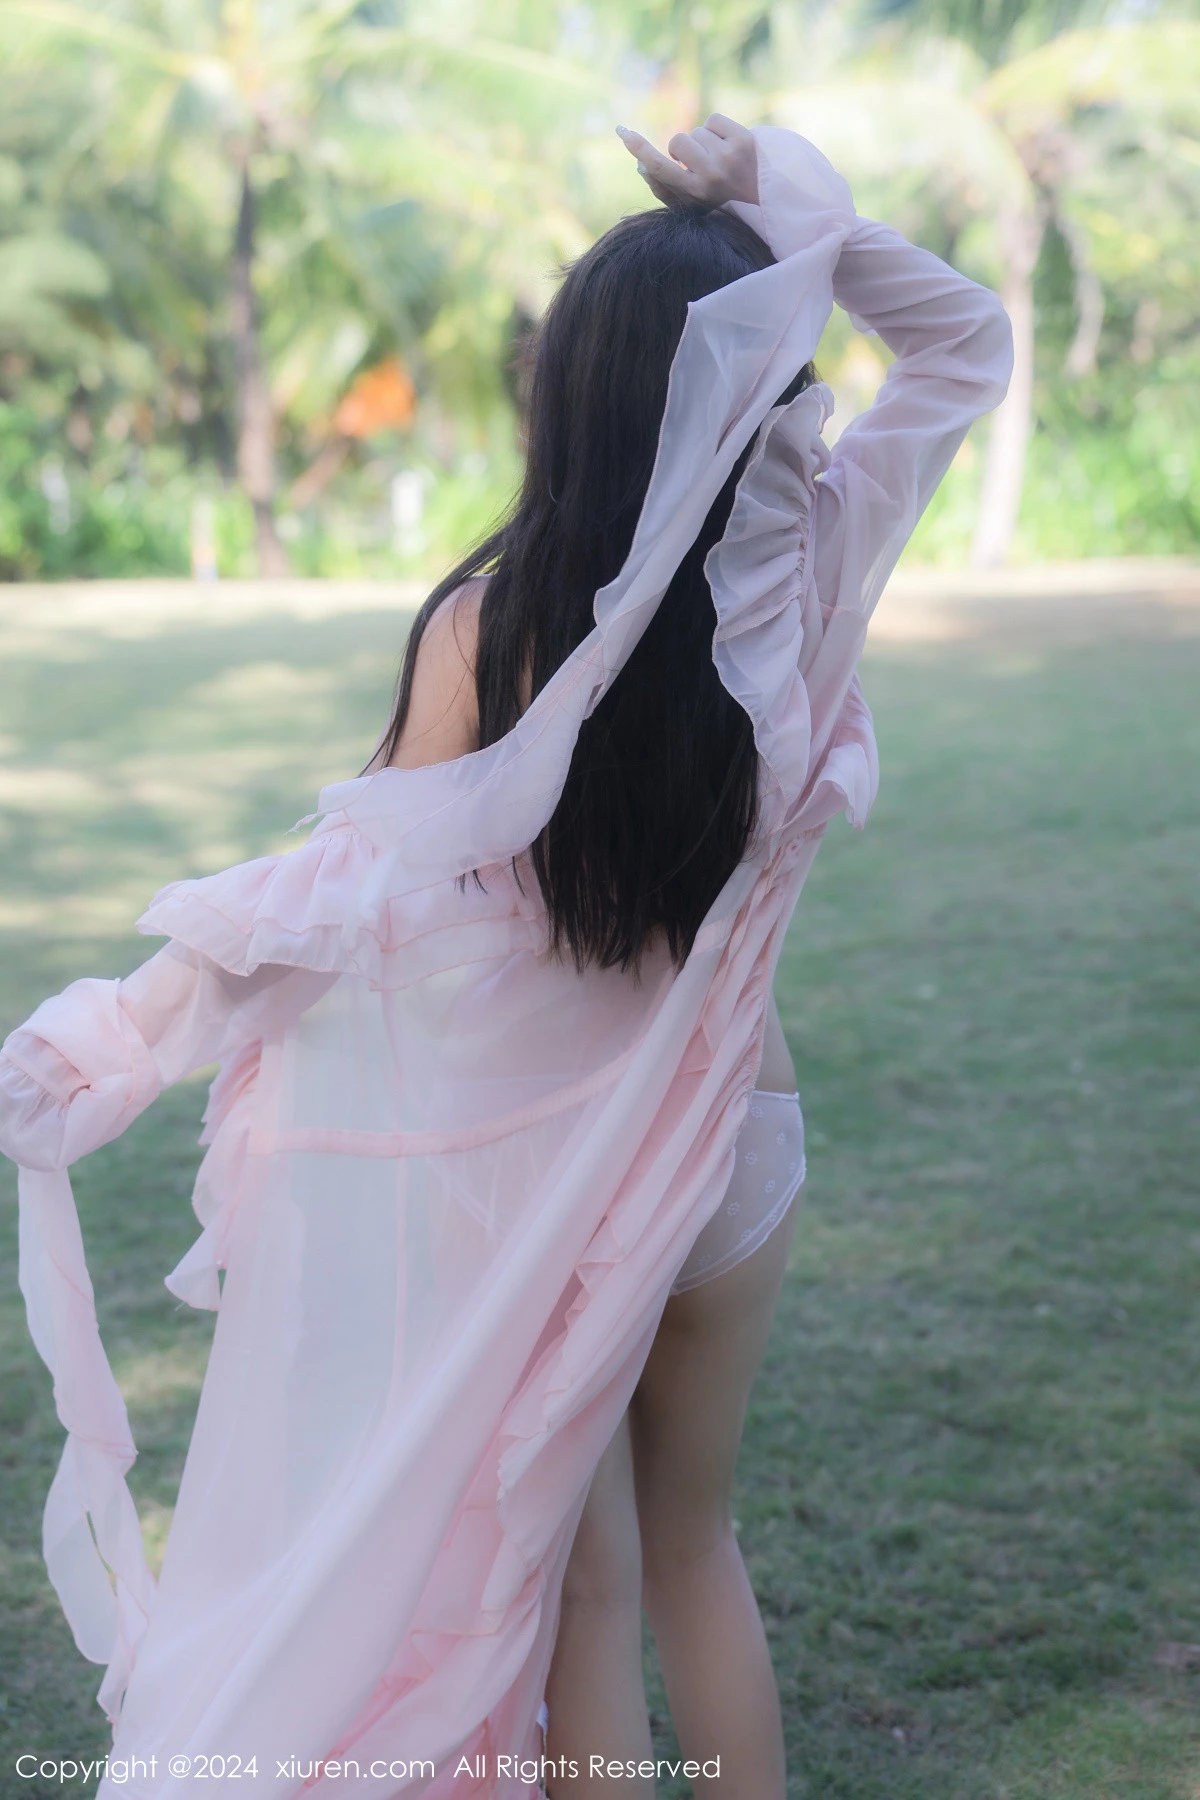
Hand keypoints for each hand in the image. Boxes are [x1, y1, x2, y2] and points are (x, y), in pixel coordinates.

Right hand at [616, 113, 758, 210]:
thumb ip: (664, 189)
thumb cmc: (721, 201)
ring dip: (704, 141)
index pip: (660, 168)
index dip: (640, 149)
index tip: (622, 133)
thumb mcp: (691, 203)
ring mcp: (728, 157)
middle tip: (701, 163)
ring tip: (720, 159)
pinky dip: (718, 129)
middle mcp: (710, 176)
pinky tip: (728, 146)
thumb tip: (641, 166)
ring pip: (697, 131)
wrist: (765, 196)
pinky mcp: (743, 139)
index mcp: (695, 194)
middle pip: (678, 141)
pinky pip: (713, 120)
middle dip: (684, 148)